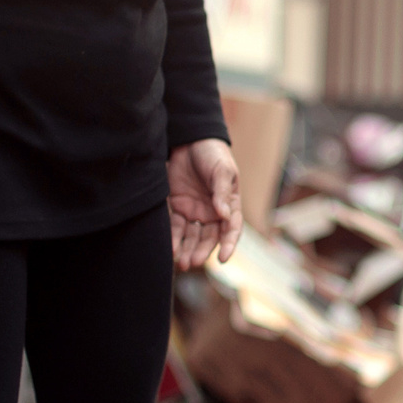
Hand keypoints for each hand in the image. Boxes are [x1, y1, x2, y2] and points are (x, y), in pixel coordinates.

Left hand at [168, 138, 242, 268]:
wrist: (190, 140)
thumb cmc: (213, 154)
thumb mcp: (222, 170)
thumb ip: (221, 192)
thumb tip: (224, 215)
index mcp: (229, 205)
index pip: (232, 229)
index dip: (229, 244)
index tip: (223, 258)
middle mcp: (212, 213)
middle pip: (209, 238)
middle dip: (201, 251)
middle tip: (193, 261)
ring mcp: (194, 211)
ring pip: (191, 237)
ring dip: (186, 250)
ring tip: (180, 262)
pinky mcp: (177, 207)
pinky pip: (174, 227)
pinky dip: (173, 238)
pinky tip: (170, 249)